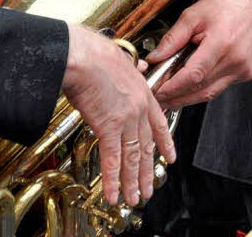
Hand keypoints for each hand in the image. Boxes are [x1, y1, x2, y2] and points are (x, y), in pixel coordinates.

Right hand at [62, 24, 174, 206]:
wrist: (82, 54)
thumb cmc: (94, 52)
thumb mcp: (121, 57)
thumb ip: (130, 67)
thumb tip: (136, 65)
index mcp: (142, 91)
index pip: (159, 123)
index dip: (165, 143)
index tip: (169, 157)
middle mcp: (138, 108)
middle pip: (146, 146)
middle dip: (147, 171)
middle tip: (148, 189)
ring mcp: (126, 118)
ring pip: (133, 157)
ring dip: (132, 182)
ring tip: (134, 198)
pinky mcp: (108, 126)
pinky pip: (112, 159)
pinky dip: (113, 179)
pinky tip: (113, 193)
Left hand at [146, 0, 251, 108]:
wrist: (251, 3)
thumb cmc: (224, 5)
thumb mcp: (192, 15)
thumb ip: (172, 39)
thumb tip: (154, 58)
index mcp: (222, 42)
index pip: (194, 75)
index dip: (173, 87)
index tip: (158, 92)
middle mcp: (235, 59)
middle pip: (200, 89)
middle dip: (176, 97)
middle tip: (158, 98)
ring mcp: (242, 69)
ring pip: (209, 93)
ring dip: (187, 98)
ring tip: (169, 97)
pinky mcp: (245, 73)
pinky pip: (219, 88)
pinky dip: (202, 90)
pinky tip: (188, 88)